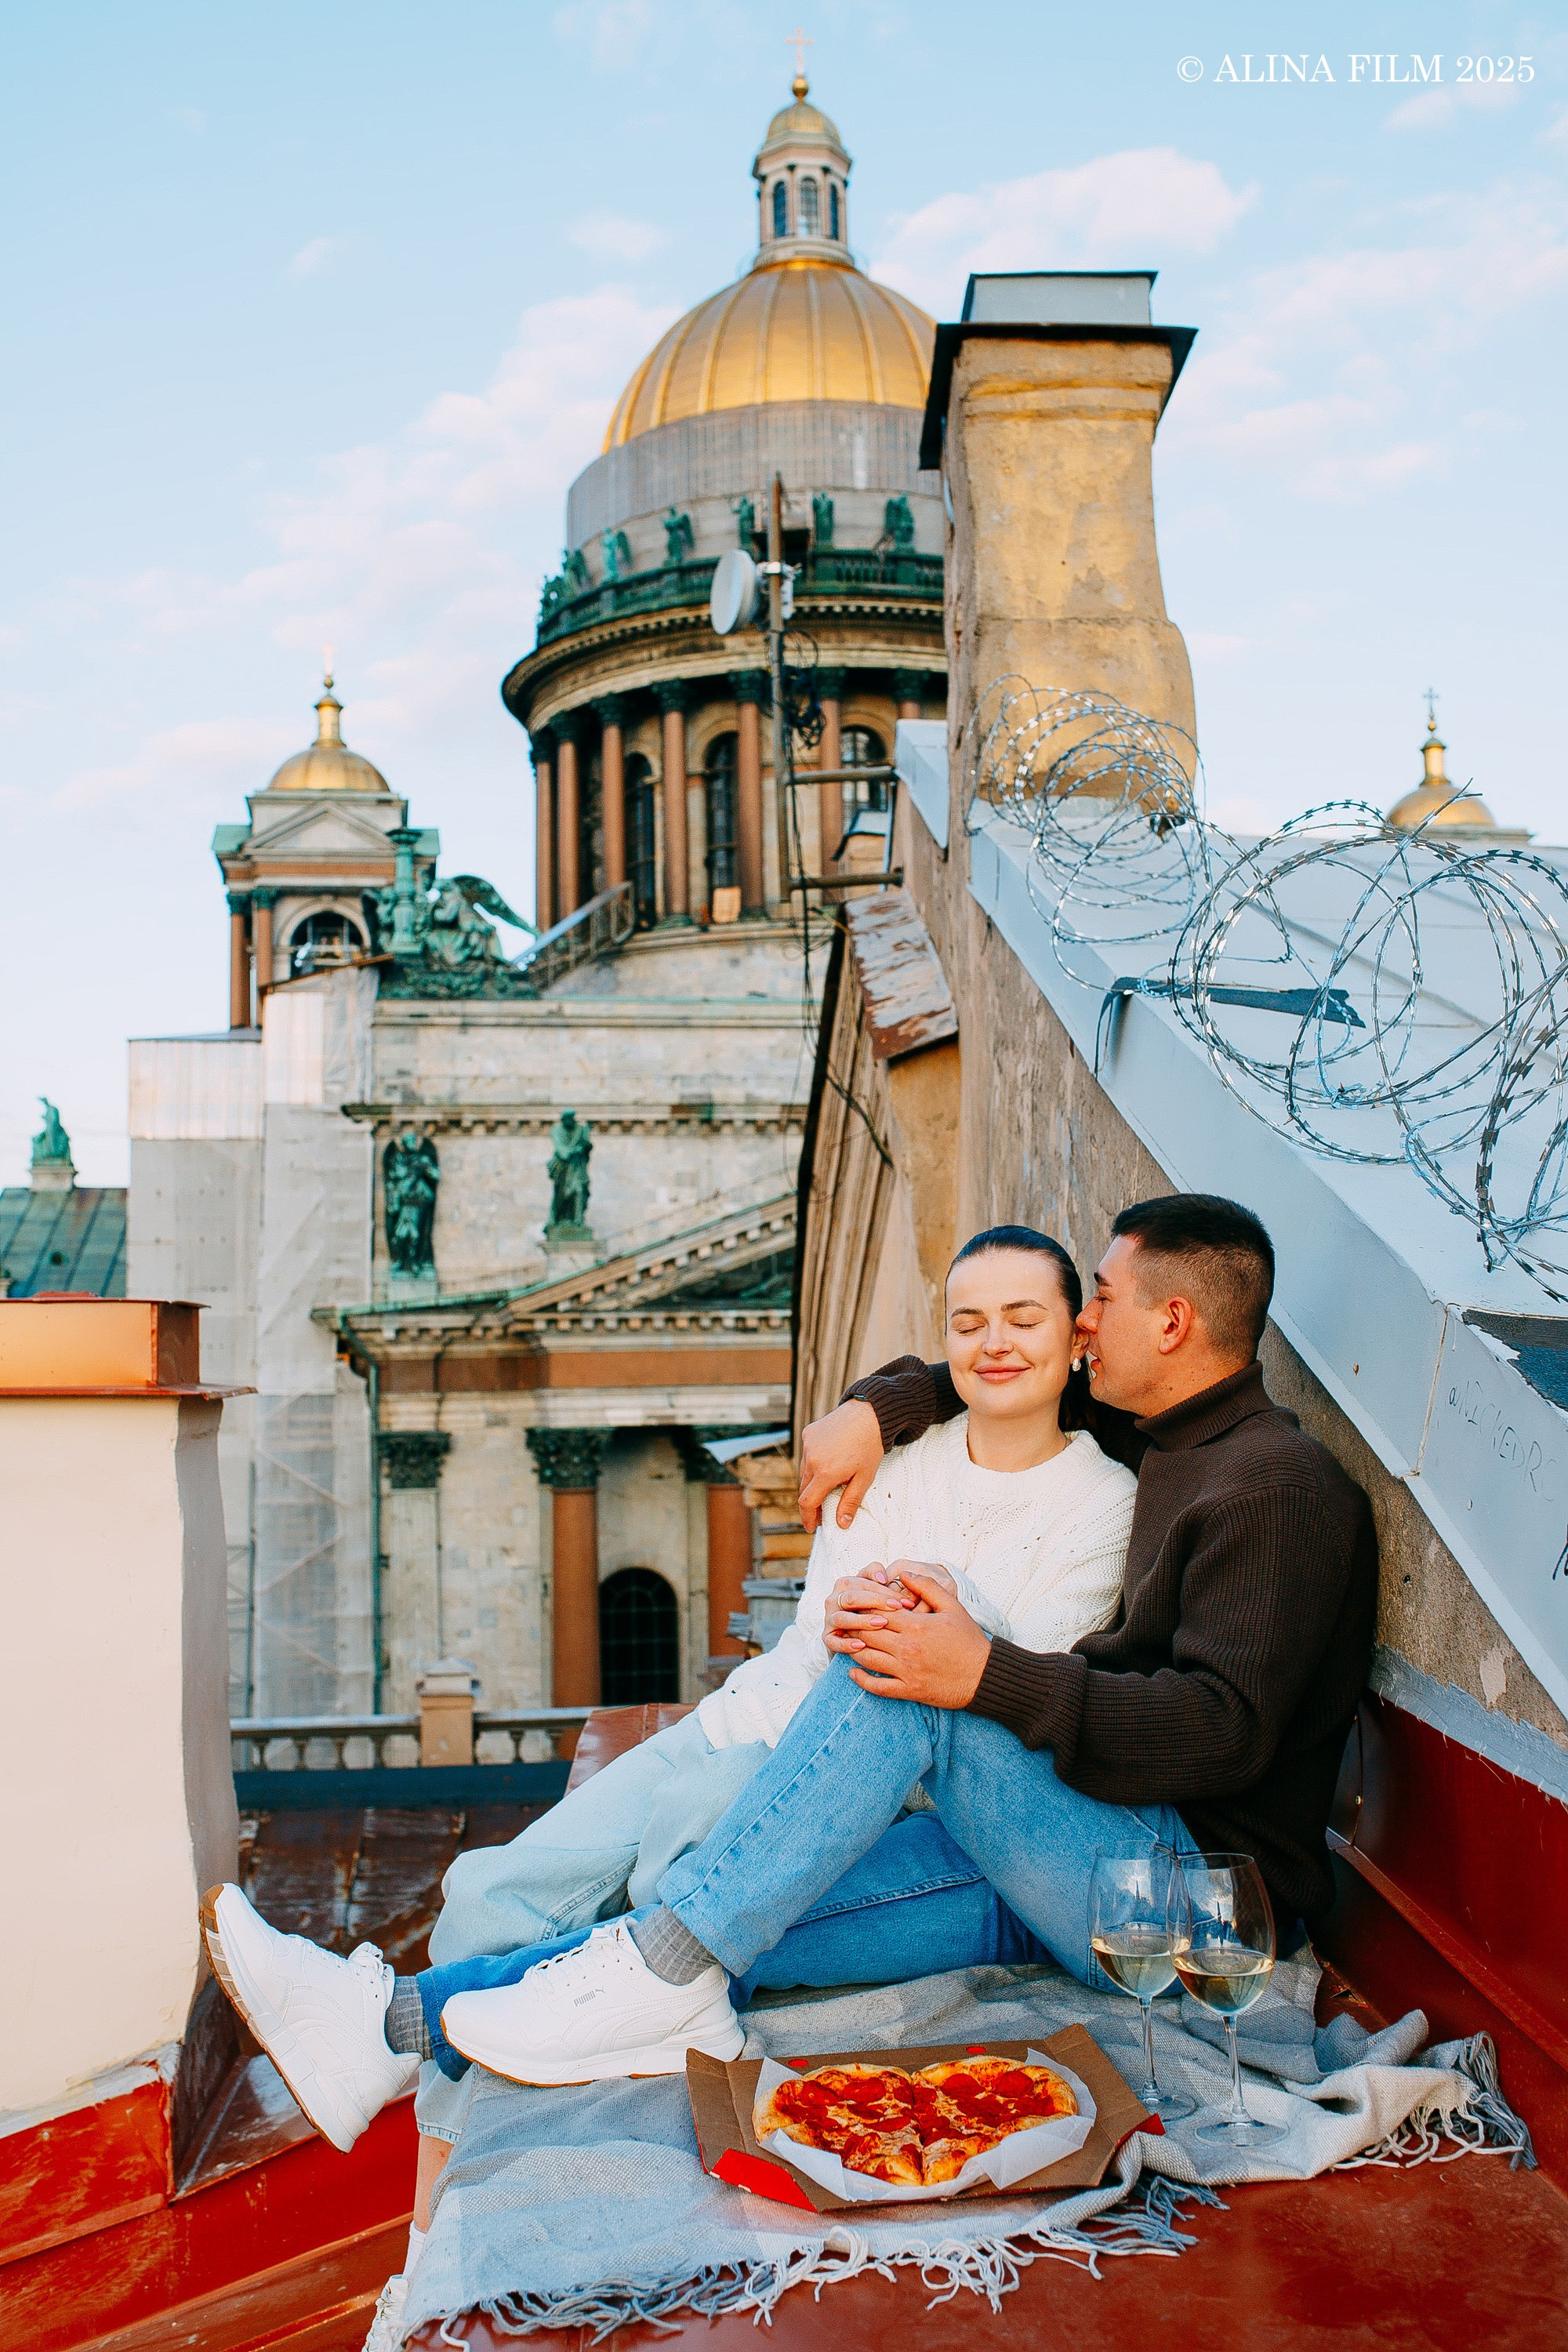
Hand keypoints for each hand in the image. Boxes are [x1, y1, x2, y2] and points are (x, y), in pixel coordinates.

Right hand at [798, 1399, 884, 1532]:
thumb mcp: (864, 1478)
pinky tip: (829, 1461)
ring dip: (812, 1482)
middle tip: (823, 1511)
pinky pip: (807, 1454)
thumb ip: (851, 1501)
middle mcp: (812, 1459)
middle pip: (804, 1489)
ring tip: (829, 1485)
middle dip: (811, 1502)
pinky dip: (814, 1462)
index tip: (812, 1526)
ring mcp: (808, 1445)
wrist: (869, 1413)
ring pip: (804, 1472)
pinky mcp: (808, 1433)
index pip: (807, 1502)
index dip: (807, 1517)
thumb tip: (841, 1524)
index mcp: (825, 1473)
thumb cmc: (870, 1446)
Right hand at [824, 1565, 915, 1652]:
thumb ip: (877, 1573)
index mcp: (844, 1584)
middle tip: (897, 1608)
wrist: (856, 1629)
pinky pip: (833, 1641)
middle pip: (852, 1598)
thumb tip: (881, 1577)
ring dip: (862, 1621)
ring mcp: (829, 1619)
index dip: (885, 1590)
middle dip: (876, 1602)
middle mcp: (833, 1600)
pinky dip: (846, 1644)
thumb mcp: (874, 1586)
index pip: (864, 1583)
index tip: (904, 1600)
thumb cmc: (871, 1604)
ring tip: (882, 1624)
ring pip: (842, 1618)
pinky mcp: (827, 1637)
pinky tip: (862, 1645)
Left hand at [844, 1570, 991, 1708]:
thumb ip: (928, 1587)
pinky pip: (878, 1687)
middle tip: (846, 1620)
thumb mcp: (953, 1607)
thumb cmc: (969, 1640)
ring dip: (853, 1649)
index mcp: (916, 1626)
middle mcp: (907, 1648)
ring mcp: (907, 1671)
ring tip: (848, 1641)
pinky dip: (862, 1681)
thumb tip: (906, 1574)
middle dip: (854, 1626)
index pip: (878, 1611)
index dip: (864, 1605)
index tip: (856, 1601)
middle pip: (867, 1634)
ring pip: (867, 1659)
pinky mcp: (909, 1690)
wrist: (985, 1676)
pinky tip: (853, 1672)